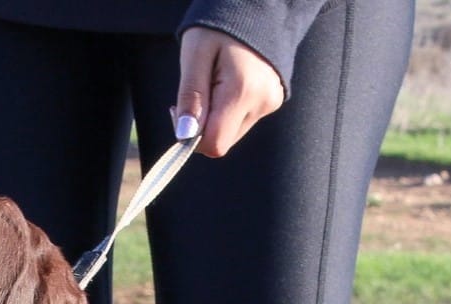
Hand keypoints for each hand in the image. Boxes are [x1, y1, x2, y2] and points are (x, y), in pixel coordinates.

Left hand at [174, 28, 284, 158]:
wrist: (252, 8)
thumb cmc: (218, 27)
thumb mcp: (195, 55)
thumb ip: (190, 97)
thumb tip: (185, 135)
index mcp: (243, 91)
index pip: (214, 143)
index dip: (191, 136)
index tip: (179, 110)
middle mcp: (261, 103)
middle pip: (222, 140)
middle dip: (202, 124)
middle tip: (197, 89)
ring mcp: (269, 103)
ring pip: (230, 132)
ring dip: (214, 116)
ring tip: (214, 81)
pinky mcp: (271, 101)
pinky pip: (241, 120)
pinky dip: (227, 109)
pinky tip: (227, 82)